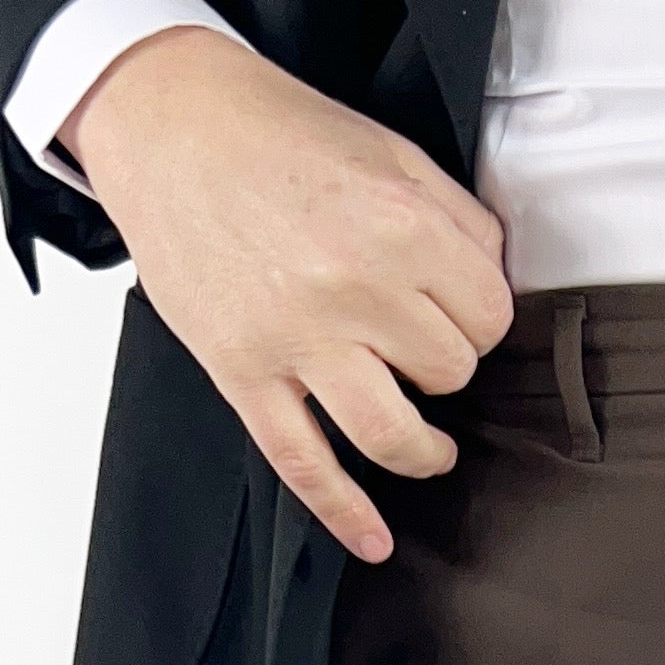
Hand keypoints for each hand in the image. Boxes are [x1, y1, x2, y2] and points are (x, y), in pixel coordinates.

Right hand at [63, 27, 514, 562]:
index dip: (480, 318)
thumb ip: (457, 221)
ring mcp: (297, 339)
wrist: (170, 122)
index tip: (458, 314)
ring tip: (430, 447)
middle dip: (445, 365)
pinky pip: (305, 465)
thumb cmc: (279, 133)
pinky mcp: (245, 374)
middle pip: (449, 375)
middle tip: (422, 348)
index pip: (489, 317)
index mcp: (401, 225)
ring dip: (424, 450)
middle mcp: (355, 288)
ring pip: (395, 435)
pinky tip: (374, 542)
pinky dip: (345, 513)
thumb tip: (494, 285)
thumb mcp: (391, 152)